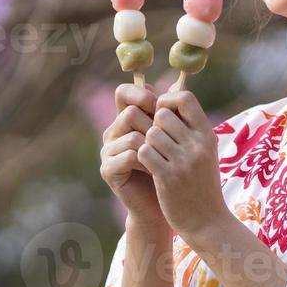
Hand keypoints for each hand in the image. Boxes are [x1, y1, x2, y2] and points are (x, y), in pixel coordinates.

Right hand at [99, 83, 167, 230]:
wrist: (165, 203)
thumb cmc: (171, 166)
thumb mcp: (174, 135)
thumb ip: (171, 111)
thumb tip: (179, 82)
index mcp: (125, 119)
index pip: (123, 92)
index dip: (141, 94)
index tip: (159, 106)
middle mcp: (113, 132)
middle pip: (130, 113)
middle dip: (153, 126)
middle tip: (167, 142)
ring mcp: (107, 151)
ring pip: (131, 134)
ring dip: (153, 146)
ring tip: (163, 159)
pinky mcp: (108, 169)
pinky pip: (129, 155)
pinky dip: (147, 161)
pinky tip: (155, 171)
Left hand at [137, 89, 227, 237]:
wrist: (207, 222)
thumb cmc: (202, 183)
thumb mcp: (204, 150)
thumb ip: (189, 123)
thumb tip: (170, 88)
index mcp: (207, 134)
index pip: (185, 97)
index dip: (168, 101)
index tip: (163, 115)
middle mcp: (198, 145)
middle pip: (162, 114)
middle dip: (154, 124)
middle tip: (157, 141)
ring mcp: (183, 161)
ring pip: (150, 133)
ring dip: (147, 143)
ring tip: (155, 156)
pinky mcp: (168, 177)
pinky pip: (144, 152)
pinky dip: (142, 157)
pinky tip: (150, 167)